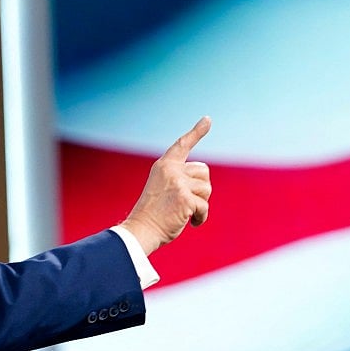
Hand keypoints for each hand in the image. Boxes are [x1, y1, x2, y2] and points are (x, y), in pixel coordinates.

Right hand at [119, 116, 211, 254]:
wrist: (141, 230)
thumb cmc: (152, 214)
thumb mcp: (162, 189)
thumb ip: (179, 180)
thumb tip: (204, 183)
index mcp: (163, 166)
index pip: (182, 145)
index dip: (196, 132)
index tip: (208, 120)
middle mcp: (171, 170)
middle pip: (204, 171)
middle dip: (200, 188)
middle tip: (186, 202)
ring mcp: (178, 183)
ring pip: (206, 189)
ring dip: (200, 204)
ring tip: (185, 213)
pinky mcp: (185, 198)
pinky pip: (204, 206)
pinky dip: (201, 217)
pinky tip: (191, 223)